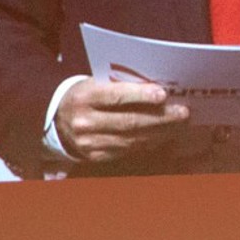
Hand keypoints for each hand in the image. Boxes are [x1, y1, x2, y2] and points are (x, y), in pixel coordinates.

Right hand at [53, 76, 188, 161]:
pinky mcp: (95, 156)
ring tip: (178, 124)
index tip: (163, 95)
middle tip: (182, 112)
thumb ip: (120, 86)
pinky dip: (147, 143)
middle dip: (160, 118)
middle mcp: (85, 122)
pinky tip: (161, 136)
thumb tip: (157, 89)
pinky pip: (127, 150)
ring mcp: (89, 142)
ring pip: (132, 139)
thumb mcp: (94, 83)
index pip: (116, 97)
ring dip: (159, 132)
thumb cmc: (84, 96)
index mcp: (84, 97)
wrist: (56, 121)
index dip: (141, 96)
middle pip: (129, 122)